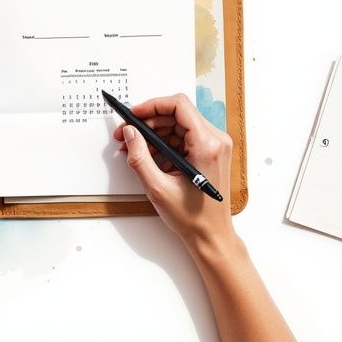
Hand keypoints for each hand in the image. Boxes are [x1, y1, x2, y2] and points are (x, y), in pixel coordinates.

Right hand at [113, 94, 234, 249]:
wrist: (211, 235)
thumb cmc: (192, 217)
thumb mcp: (157, 187)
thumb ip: (140, 157)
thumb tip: (130, 133)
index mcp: (207, 145)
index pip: (179, 106)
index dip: (152, 106)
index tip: (133, 114)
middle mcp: (215, 140)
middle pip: (177, 113)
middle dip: (149, 122)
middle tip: (126, 133)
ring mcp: (214, 146)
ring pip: (179, 124)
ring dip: (155, 132)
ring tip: (134, 147)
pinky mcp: (210, 152)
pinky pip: (184, 136)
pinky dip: (165, 142)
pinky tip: (149, 154)